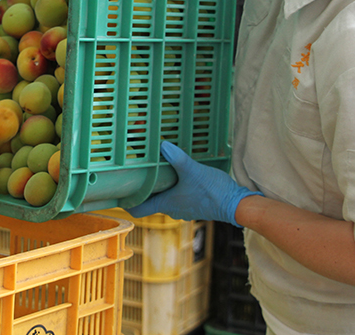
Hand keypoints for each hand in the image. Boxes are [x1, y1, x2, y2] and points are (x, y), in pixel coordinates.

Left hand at [126, 141, 260, 225]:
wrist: (236, 204)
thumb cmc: (212, 192)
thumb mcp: (192, 170)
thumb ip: (177, 158)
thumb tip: (162, 145)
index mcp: (166, 204)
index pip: (139, 209)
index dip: (127, 202)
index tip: (118, 194)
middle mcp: (172, 209)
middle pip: (150, 201)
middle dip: (143, 189)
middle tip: (136, 174)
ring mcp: (184, 207)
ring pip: (164, 198)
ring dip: (159, 187)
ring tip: (155, 171)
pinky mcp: (194, 203)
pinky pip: (177, 196)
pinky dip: (172, 187)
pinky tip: (176, 174)